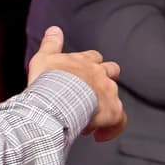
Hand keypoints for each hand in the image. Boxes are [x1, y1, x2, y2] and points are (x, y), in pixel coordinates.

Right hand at [28, 26, 125, 142]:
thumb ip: (51, 44)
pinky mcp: (113, 111)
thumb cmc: (48, 80)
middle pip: (111, 71)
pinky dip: (112, 128)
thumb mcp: (44, 58)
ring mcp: (109, 93)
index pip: (93, 57)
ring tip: (86, 119)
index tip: (80, 77)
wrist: (57, 98)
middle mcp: (100, 75)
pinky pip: (120, 121)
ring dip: (103, 106)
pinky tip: (99, 135)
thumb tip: (55, 29)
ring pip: (115, 97)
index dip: (89, 65)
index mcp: (85, 62)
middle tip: (90, 95)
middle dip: (104, 80)